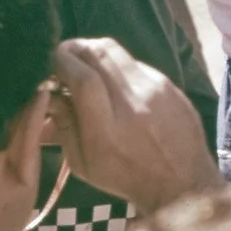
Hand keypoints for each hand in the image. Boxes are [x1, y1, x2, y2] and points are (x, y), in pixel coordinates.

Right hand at [48, 38, 220, 213]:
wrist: (183, 183)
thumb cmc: (126, 178)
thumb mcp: (84, 164)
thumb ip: (64, 126)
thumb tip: (47, 93)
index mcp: (108, 129)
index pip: (83, 78)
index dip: (62, 62)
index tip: (50, 62)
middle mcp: (135, 104)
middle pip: (100, 54)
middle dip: (75, 48)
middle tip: (64, 56)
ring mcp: (158, 91)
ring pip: (119, 53)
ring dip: (96, 52)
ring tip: (85, 63)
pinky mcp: (173, 87)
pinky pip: (138, 65)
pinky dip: (119, 66)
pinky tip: (114, 80)